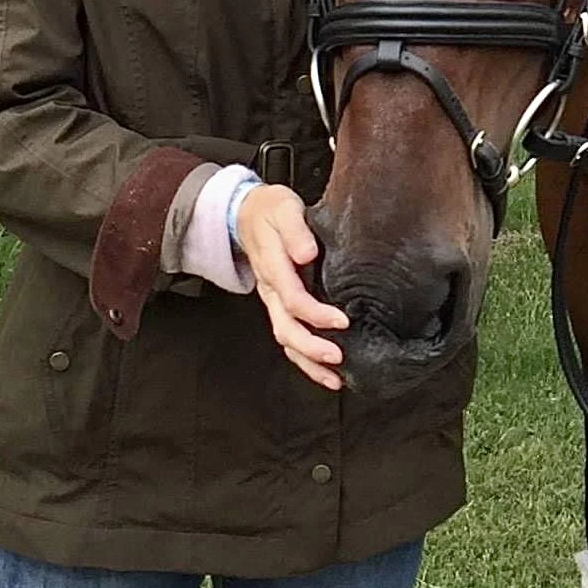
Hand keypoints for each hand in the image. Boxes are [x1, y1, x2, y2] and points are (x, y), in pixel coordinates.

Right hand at [238, 184, 348, 390]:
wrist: (245, 213)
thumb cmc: (270, 210)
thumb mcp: (285, 209)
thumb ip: (295, 230)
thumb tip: (307, 253)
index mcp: (273, 267)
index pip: (292, 298)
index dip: (316, 314)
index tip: (342, 321)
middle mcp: (270, 289)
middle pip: (285, 327)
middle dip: (311, 347)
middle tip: (338, 358)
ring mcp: (272, 300)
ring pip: (285, 338)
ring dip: (307, 361)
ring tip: (335, 377)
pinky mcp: (279, 304)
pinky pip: (288, 335)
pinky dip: (304, 357)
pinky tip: (325, 370)